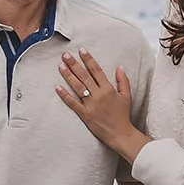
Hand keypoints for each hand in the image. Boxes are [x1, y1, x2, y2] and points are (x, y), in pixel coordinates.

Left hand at [56, 50, 150, 164]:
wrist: (120, 134)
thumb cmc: (123, 115)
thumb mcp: (126, 96)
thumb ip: (123, 81)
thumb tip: (119, 67)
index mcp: (108, 89)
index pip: (97, 71)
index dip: (88, 60)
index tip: (81, 50)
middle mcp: (98, 95)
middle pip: (84, 76)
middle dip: (74, 64)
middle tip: (65, 55)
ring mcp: (90, 105)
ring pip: (77, 87)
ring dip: (68, 76)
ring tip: (60, 66)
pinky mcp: (84, 114)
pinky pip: (72, 103)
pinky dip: (65, 95)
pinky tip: (57, 87)